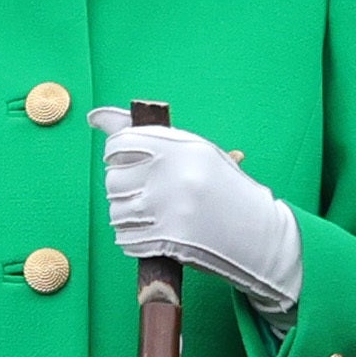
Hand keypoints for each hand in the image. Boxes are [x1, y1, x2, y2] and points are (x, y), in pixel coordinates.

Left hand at [104, 114, 304, 317]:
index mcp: (182, 145)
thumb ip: (145, 134)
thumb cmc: (224, 189)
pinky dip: (132, 239)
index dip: (117, 155)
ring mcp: (170, 207)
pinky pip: (126, 238)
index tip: (126, 162)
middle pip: (114, 180)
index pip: (120, 143)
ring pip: (116, 212)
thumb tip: (95, 117)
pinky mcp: (168, 239)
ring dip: (127, 216)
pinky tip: (152, 234)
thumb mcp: (194, 152)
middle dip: (124, 190)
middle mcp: (174, 173)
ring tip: (151, 216)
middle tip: (147, 195)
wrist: (260, 234)